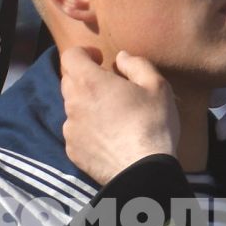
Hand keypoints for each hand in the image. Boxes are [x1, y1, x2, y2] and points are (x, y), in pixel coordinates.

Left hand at [60, 47, 179, 183]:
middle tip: (108, 86)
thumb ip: (136, 64)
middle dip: (85, 77)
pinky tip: (108, 136)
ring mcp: (70, 129)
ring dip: (86, 104)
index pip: (70, 56)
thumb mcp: (156, 86)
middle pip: (69, 80)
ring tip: (111, 115)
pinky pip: (75, 131)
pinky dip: (87, 128)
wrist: (143, 172)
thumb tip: (121, 57)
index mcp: (90, 82)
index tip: (100, 59)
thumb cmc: (152, 125)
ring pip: (72, 107)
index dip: (83, 53)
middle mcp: (73, 104)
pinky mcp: (72, 151)